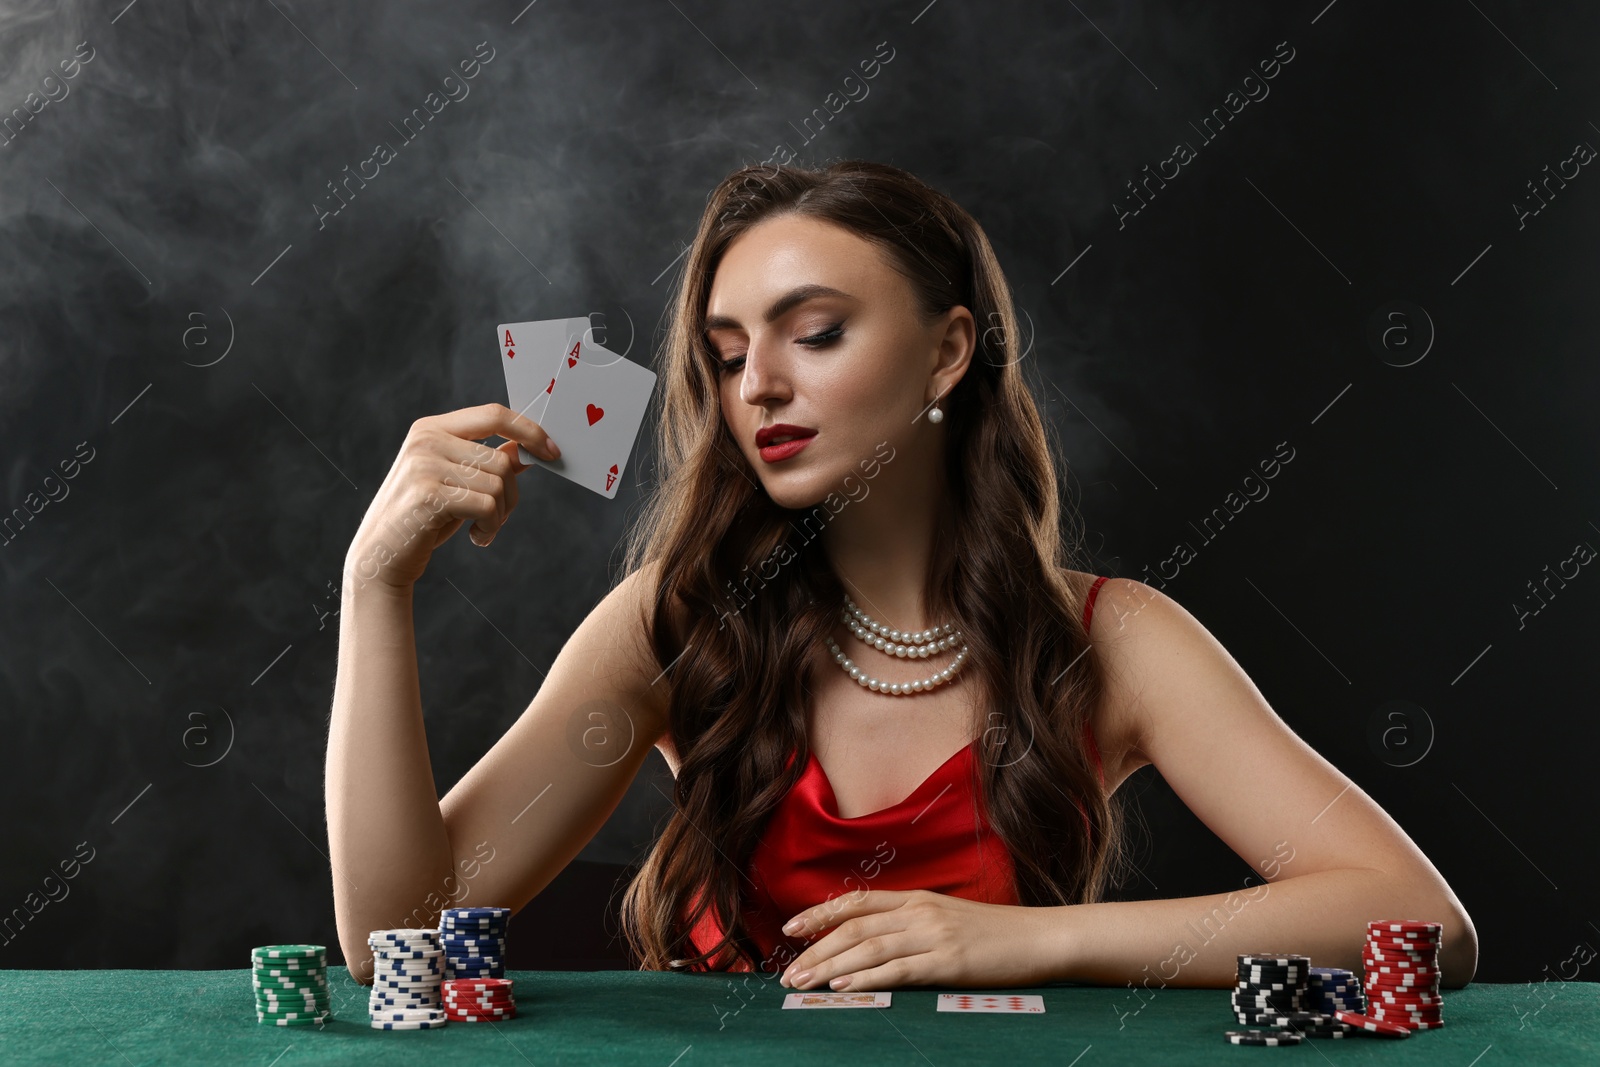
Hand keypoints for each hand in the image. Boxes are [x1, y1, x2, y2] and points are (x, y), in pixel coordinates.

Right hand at [345, 403, 558, 590]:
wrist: (380, 556)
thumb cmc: (423, 518)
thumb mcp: (457, 483)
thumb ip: (487, 463)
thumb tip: (526, 449)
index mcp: (431, 428)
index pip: (493, 414)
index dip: (529, 430)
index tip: (552, 452)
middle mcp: (426, 440)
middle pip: (501, 459)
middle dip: (511, 494)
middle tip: (497, 518)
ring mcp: (424, 465)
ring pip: (497, 483)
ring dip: (500, 515)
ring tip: (482, 529)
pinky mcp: (428, 494)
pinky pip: (487, 506)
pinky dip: (491, 527)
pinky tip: (477, 537)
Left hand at [776, 889, 1063, 991]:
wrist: (1041, 939)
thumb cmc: (996, 935)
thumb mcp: (948, 918)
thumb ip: (912, 924)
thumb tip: (875, 942)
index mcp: (917, 899)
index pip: (856, 902)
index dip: (819, 914)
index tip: (790, 929)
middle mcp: (919, 912)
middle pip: (854, 928)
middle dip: (815, 949)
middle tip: (787, 972)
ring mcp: (934, 936)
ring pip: (868, 949)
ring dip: (830, 967)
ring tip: (803, 983)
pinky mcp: (949, 962)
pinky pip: (898, 970)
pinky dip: (866, 979)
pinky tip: (844, 988)